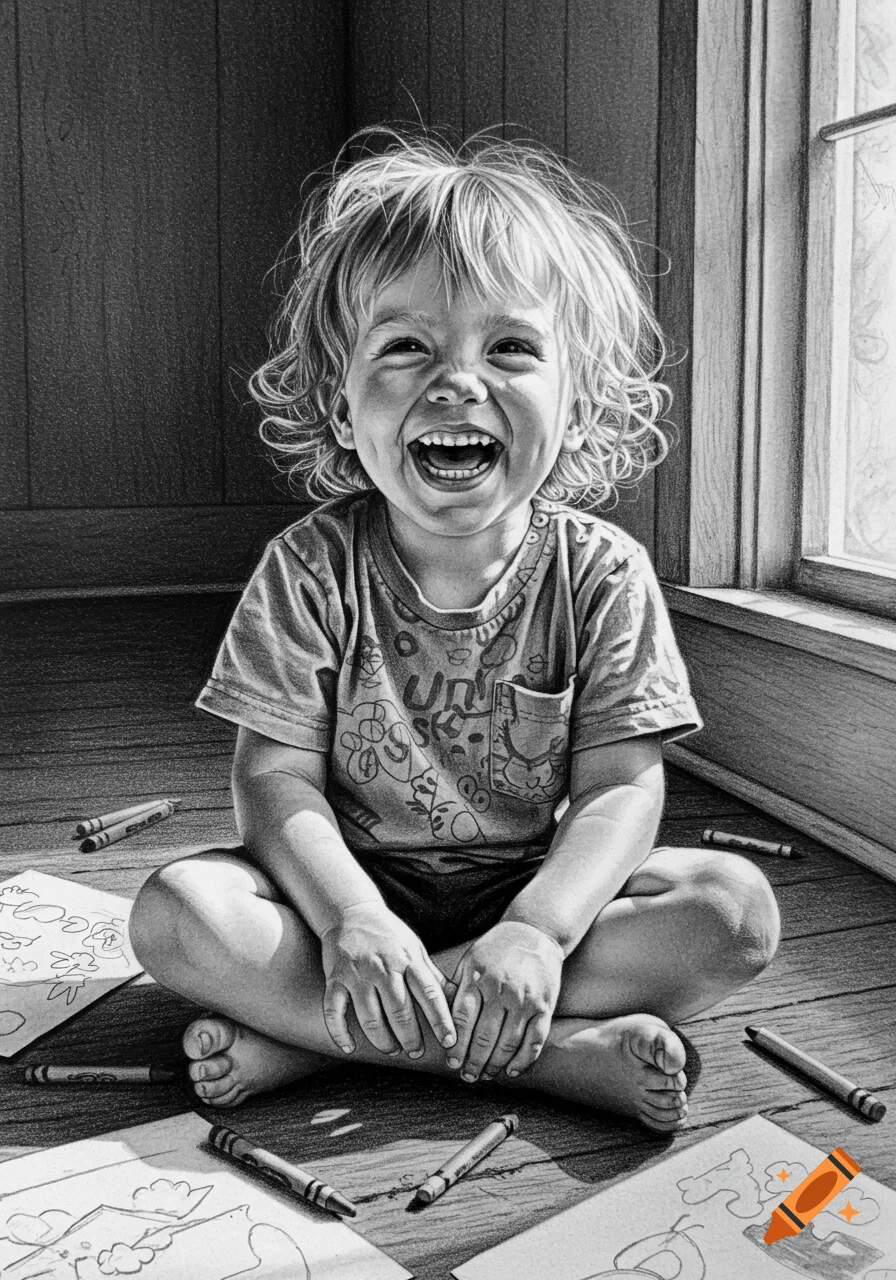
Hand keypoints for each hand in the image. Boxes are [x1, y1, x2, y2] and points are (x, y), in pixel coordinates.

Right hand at [320, 902, 456, 1058]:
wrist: (351, 912)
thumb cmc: (389, 936)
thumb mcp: (415, 950)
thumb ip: (434, 976)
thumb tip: (461, 998)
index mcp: (408, 960)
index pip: (429, 993)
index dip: (441, 1019)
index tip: (449, 1041)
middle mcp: (383, 967)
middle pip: (399, 1011)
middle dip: (410, 1037)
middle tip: (415, 1052)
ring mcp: (357, 974)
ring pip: (369, 1017)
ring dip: (382, 1040)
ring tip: (391, 1050)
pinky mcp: (335, 978)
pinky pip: (334, 1010)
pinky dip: (339, 1032)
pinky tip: (349, 1047)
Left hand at [448, 921, 562, 1082]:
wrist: (534, 932)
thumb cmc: (495, 949)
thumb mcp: (470, 960)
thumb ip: (455, 988)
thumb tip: (435, 1017)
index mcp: (478, 978)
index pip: (462, 1021)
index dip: (456, 1047)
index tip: (451, 1064)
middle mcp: (501, 990)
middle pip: (484, 1037)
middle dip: (473, 1062)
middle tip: (467, 1076)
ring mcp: (524, 1000)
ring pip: (508, 1044)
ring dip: (495, 1065)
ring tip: (486, 1075)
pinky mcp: (544, 1006)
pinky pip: (534, 1041)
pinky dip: (523, 1060)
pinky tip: (512, 1071)